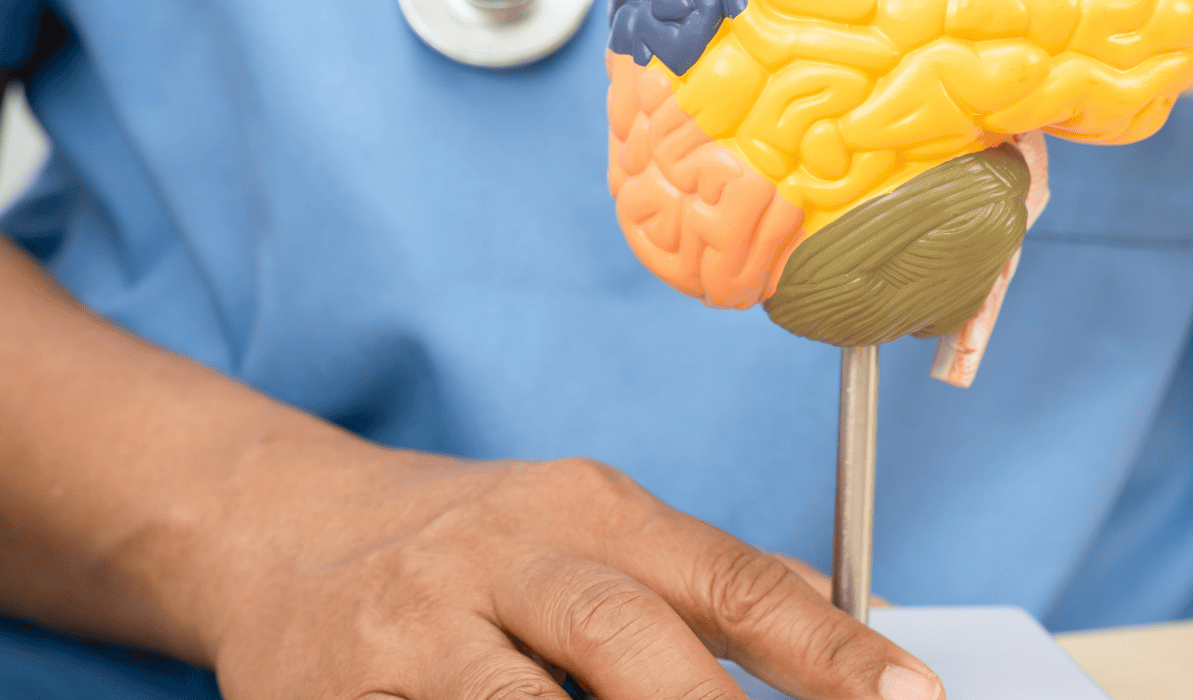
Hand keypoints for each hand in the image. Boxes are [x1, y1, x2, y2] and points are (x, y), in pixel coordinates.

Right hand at [206, 446, 940, 699]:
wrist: (281, 527)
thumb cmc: (474, 546)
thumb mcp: (592, 530)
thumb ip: (702, 580)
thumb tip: (839, 616)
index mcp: (592, 511)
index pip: (734, 580)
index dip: (832, 652)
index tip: (911, 699)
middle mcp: (505, 554)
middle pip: (629, 639)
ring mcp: (412, 626)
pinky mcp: (332, 692)